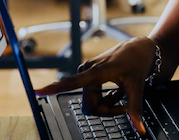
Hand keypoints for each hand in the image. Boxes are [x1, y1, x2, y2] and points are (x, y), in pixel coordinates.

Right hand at [35, 37, 156, 133]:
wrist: (140, 48)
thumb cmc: (137, 62)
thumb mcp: (137, 86)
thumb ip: (135, 109)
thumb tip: (140, 129)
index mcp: (96, 71)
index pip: (72, 82)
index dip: (54, 88)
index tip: (37, 91)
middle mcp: (87, 71)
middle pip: (90, 106)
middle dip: (107, 110)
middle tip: (124, 105)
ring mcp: (88, 72)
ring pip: (92, 103)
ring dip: (108, 104)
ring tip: (122, 93)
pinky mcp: (89, 74)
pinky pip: (94, 97)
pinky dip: (107, 98)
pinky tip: (117, 90)